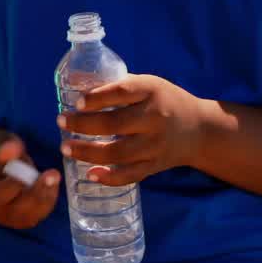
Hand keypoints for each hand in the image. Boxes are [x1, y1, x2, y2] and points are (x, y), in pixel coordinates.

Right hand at [0, 131, 60, 229]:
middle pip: (15, 211)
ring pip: (29, 216)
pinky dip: (47, 201)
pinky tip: (52, 183)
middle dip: (37, 192)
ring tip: (53, 176)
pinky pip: (36, 216)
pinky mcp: (18, 220)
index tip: (30, 167)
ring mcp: (4, 218)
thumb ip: (1, 145)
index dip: (15, 184)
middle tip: (53, 173)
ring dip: (45, 197)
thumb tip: (14, 149)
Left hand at [58, 74, 208, 186]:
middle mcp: (155, 118)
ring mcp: (155, 144)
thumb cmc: (164, 101)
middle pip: (114, 124)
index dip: (97, 98)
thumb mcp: (149, 84)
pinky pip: (130, 175)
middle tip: (61, 121)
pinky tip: (89, 174)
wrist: (200, 129)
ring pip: (118, 153)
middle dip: (82, 124)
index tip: (77, 102)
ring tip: (66, 147)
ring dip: (87, 152)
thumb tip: (80, 90)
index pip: (121, 92)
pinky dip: (109, 178)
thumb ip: (121, 87)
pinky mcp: (155, 165)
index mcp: (151, 91)